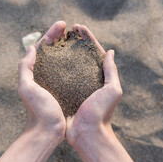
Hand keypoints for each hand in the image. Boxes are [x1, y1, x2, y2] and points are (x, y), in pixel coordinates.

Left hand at [18, 21, 66, 137]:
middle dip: (60, 36)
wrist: (47, 132)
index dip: (51, 33)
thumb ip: (25, 68)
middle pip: (52, 50)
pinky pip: (70, 70)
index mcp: (34, 72)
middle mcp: (44, 74)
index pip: (41, 47)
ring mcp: (55, 81)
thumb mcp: (26, 88)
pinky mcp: (65, 88)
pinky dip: (75, 61)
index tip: (62, 24)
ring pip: (61, 59)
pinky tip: (83, 57)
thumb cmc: (38, 111)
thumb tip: (31, 48)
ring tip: (77, 37)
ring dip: (68, 46)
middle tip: (71, 27)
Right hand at [66, 24, 122, 145]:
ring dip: (64, 48)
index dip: (87, 38)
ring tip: (57, 37)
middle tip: (67, 28)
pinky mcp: (63, 92)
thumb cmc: (101, 113)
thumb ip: (112, 72)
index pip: (94, 51)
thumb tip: (110, 52)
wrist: (87, 134)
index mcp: (99, 77)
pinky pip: (59, 75)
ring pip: (68, 62)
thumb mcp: (112, 90)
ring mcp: (74, 85)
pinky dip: (55, 64)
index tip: (79, 27)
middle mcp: (87, 79)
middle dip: (74, 40)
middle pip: (80, 54)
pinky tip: (49, 56)